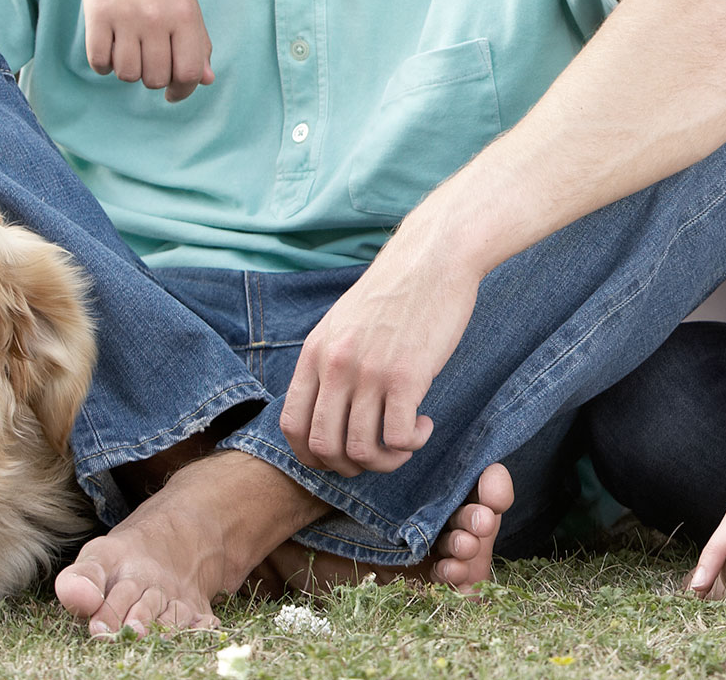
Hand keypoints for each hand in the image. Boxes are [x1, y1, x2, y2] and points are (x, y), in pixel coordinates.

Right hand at [81, 0, 214, 101]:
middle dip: (153, 78)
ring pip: (127, 74)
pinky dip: (104, 65)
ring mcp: (125, 17)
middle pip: (156, 78)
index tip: (174, 92)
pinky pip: (100, 62)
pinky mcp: (96, 15)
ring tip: (129, 51)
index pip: (190, 72)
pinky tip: (110, 50)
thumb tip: (205, 80)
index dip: (184, 90)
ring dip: (128, 71)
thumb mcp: (187, 5)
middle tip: (149, 61)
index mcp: (186, 15)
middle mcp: (157, 18)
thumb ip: (198, 43)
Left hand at [279, 234, 475, 475]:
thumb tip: (327, 410)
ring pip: (361, 450)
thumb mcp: (343, 323)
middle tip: (376, 455)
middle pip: (323, 447)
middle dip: (349, 467)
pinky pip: (398, 437)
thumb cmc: (395, 292)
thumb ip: (329, 362)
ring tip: (405, 443)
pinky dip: (411, 444)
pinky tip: (422, 426)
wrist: (433, 258)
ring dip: (386, 461)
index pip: (292, 425)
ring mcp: (369, 372)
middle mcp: (335, 366)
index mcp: (315, 354)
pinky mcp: (407, 376)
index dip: (311, 456)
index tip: (338, 457)